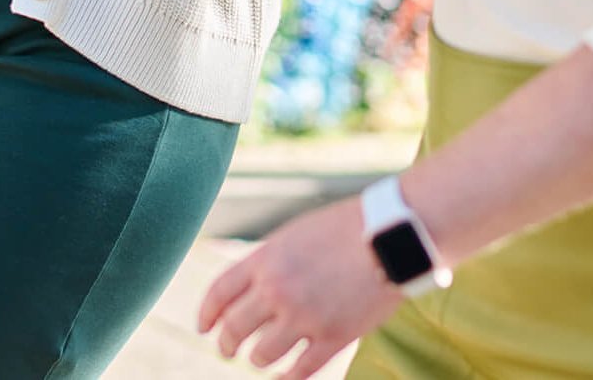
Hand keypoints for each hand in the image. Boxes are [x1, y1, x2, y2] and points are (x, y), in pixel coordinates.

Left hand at [197, 198, 401, 377]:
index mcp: (266, 258)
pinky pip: (297, 373)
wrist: (390, 233)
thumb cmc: (345, 227)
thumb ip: (270, 261)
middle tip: (229, 349)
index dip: (207, 314)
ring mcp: (304, 316)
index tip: (203, 327)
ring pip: (261, 355)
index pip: (219, 293)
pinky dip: (286, 378)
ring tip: (261, 356)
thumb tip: (249, 289)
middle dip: (227, 343)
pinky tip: (284, 376)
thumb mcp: (296, 234)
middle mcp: (277, 289)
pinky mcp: (332, 338)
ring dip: (258, 358)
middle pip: (234, 329)